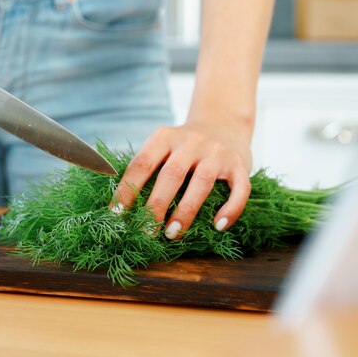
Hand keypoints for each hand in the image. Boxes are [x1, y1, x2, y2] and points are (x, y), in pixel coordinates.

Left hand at [111, 114, 252, 239]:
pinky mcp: (240, 165)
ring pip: (201, 183)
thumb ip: (147, 168)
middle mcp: (191, 142)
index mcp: (164, 137)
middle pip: (170, 175)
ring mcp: (216, 152)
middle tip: (146, 232)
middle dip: (156, 207)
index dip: (127, 190)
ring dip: (185, 212)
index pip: (141, 164)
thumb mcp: (163, 146)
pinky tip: (218, 226)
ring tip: (172, 234)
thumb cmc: (183, 147)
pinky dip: (231, 209)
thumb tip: (120, 207)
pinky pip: (239, 189)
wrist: (223, 122)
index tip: (117, 215)